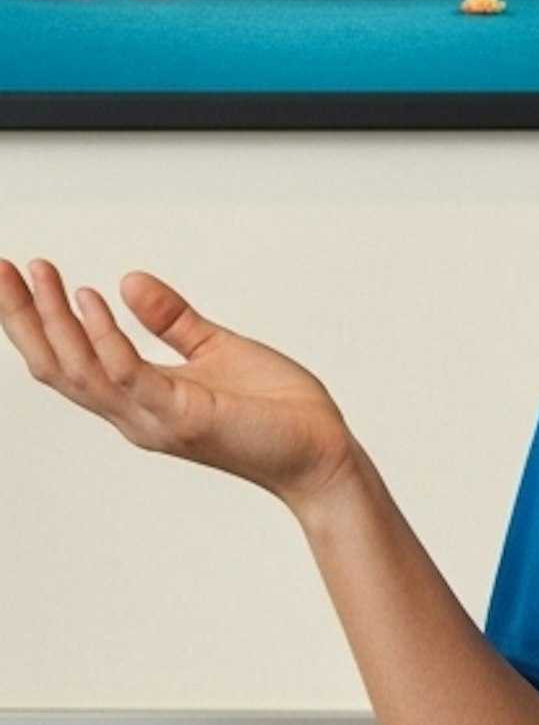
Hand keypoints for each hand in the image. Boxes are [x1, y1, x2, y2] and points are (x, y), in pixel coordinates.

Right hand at [0, 254, 357, 513]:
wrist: (322, 452)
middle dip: (23, 318)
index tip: (16, 273)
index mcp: (138, 397)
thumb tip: (128, 279)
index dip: (36, 321)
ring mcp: (154, 419)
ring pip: (82, 371)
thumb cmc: (275, 410)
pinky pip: (130, 375)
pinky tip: (91, 299)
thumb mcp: (215, 348)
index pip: (68, 360)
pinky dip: (106, 337)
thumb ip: (171, 319)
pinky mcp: (184, 417)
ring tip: (38, 272)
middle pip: (57, 367)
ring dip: (54, 320)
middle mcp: (134, 413)